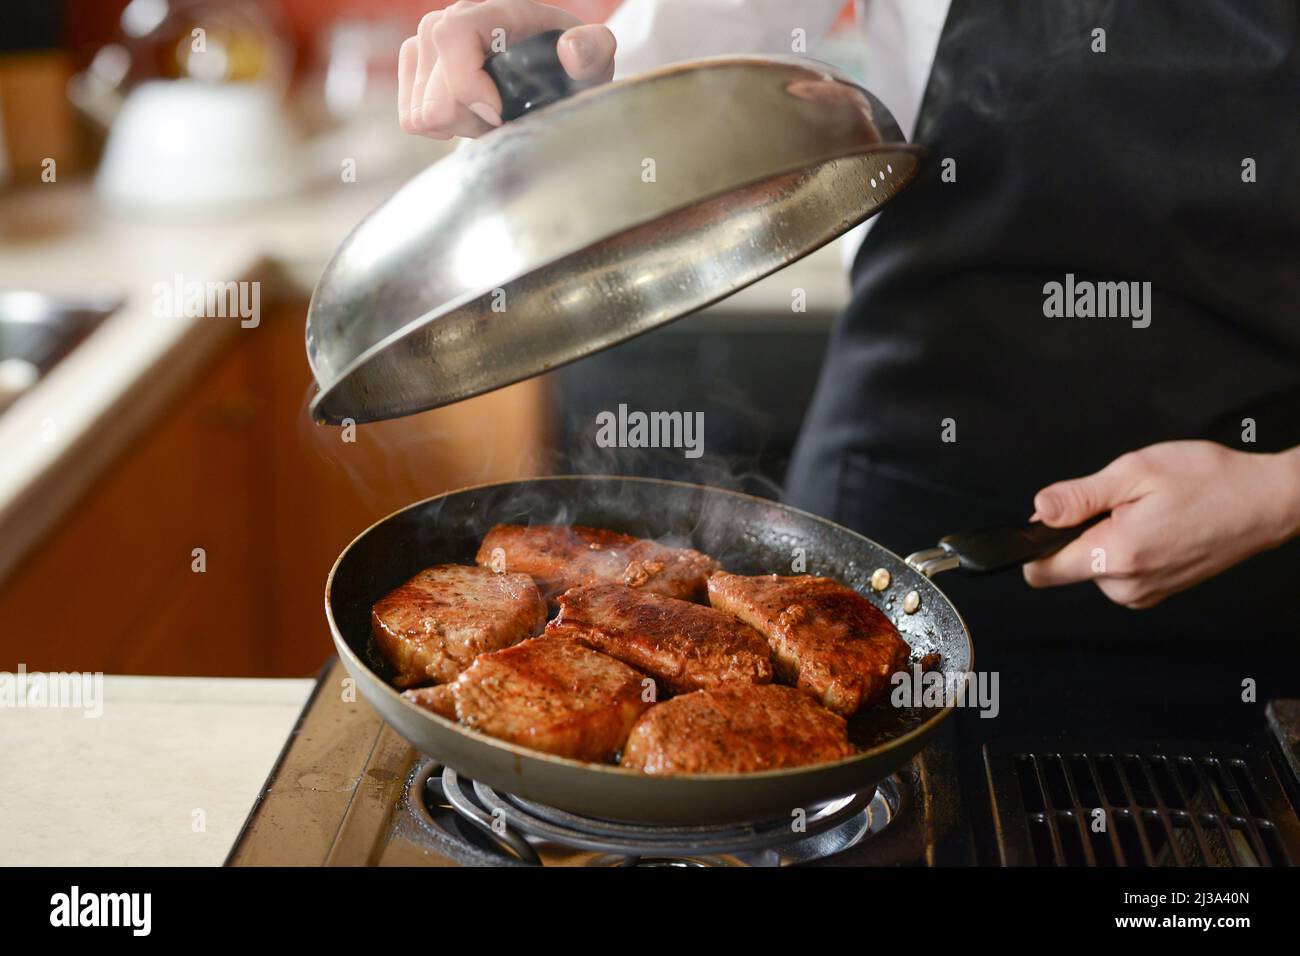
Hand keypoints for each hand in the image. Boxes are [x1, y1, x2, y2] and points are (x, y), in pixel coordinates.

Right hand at [398, 0, 615, 138]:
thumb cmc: (570, 68)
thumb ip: (593, 51)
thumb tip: (572, 48)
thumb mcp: (592, 61)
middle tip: (506, 116)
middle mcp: (450, 19)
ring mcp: (425, 44)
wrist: (551, 77)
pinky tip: (471, 117)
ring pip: (423, 112)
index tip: (500, 113)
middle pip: (434, 93)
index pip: (451, 36)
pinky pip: (411, 119)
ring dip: (461, 125)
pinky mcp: (415, 70)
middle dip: (473, 119)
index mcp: (492, 9)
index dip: (468, 84)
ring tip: (491, 115)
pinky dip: (443, 128)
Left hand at [1023, 441, 1299, 607]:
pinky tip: (1156, 527)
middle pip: (1066, 565)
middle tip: (1122, 504)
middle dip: (1080, 532)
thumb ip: (1079, 496)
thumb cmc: (1211, 481)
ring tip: (1146, 512)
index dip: (1034, 543)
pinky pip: (1118, 572)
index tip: (1048, 522)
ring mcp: (1144, 593)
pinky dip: (1125, 548)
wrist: (1266, 501)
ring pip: (1092, 568)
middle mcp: (1128, 585)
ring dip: (1106, 538)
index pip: (1041, 571)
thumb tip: (1039, 510)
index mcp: (1117, 555)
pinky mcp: (1156, 591)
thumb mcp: (1135, 471)